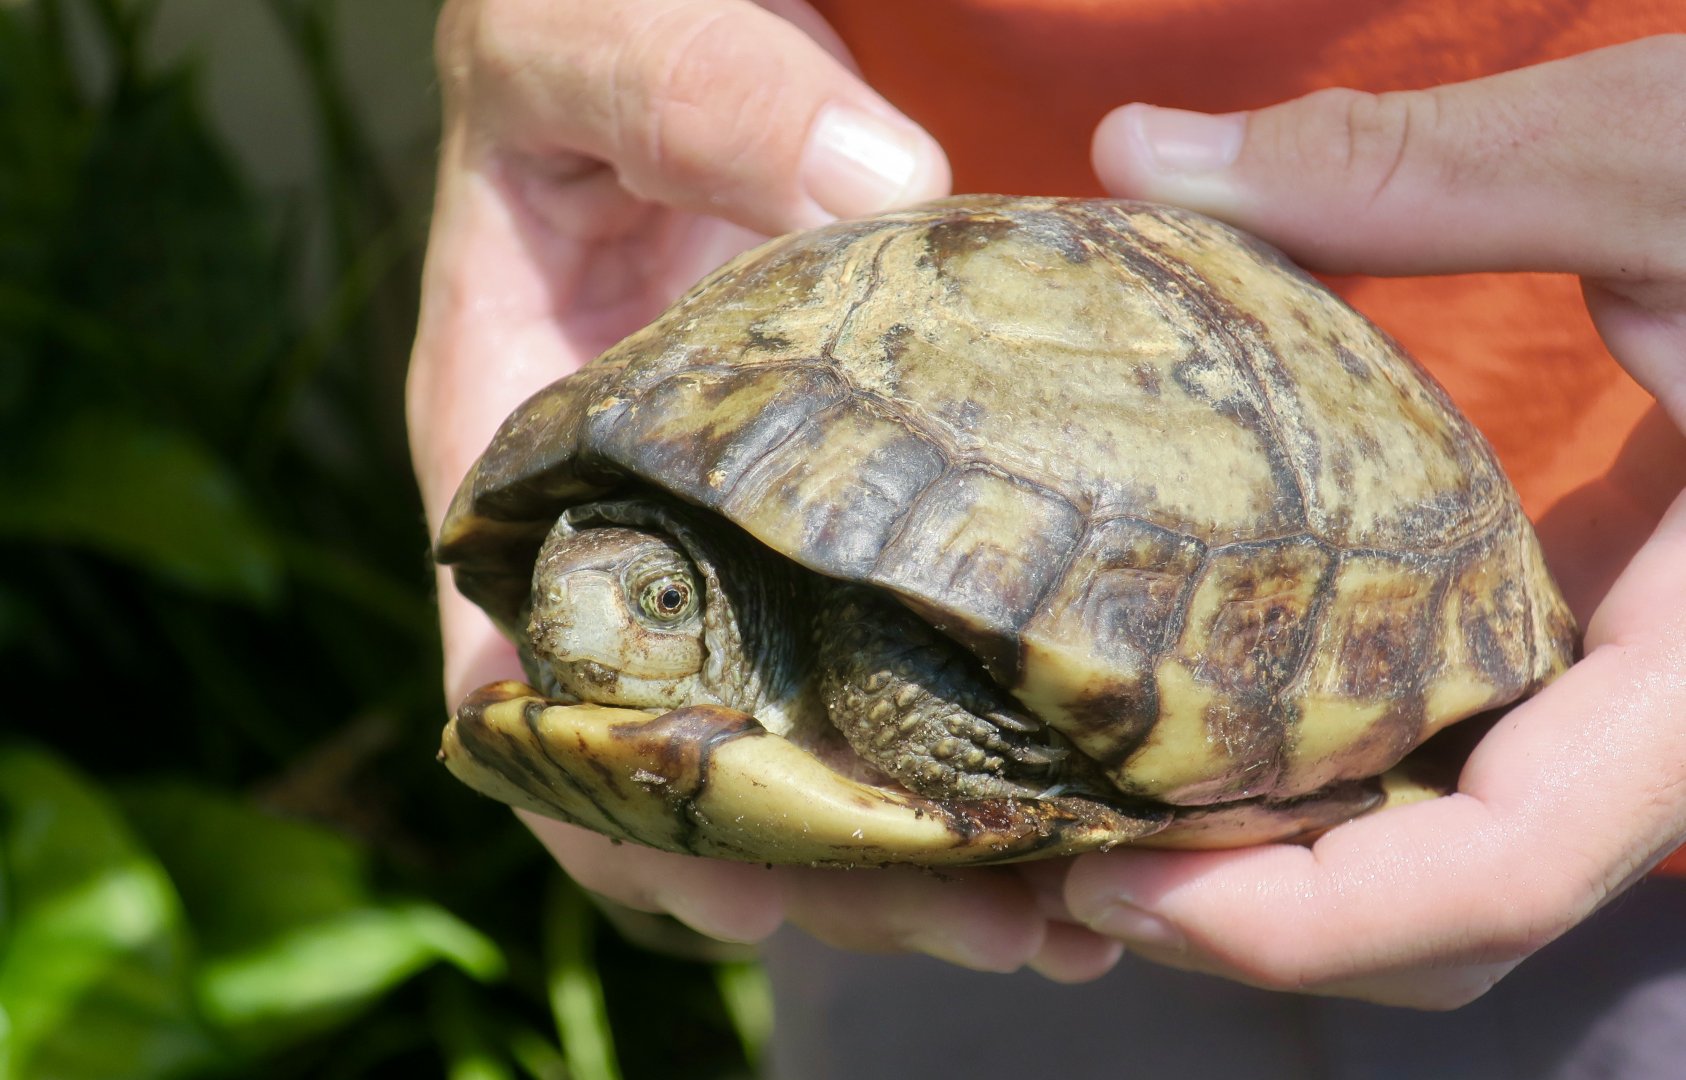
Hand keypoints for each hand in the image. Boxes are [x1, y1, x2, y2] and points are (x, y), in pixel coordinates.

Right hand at [409, 0, 1118, 978]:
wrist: (700, 32)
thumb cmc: (608, 32)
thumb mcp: (610, 37)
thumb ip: (709, 100)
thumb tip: (876, 187)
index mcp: (518, 447)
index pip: (525, 670)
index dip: (618, 801)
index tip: (750, 886)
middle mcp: (630, 522)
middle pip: (696, 753)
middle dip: (830, 863)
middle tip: (996, 925)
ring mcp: (740, 533)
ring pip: (804, 735)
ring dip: (922, 843)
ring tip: (1070, 911)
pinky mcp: (844, 515)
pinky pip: (893, 652)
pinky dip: (971, 742)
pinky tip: (1089, 795)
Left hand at [1059, 35, 1685, 1006]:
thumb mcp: (1659, 161)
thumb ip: (1410, 177)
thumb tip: (1137, 152)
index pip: (1516, 863)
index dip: (1310, 920)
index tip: (1119, 890)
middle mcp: (1682, 715)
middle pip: (1463, 909)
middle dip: (1265, 920)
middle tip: (1073, 869)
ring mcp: (1641, 696)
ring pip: (1465, 868)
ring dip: (1292, 874)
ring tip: (1114, 814)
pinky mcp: (1601, 651)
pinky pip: (1470, 773)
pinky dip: (1341, 789)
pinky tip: (1220, 726)